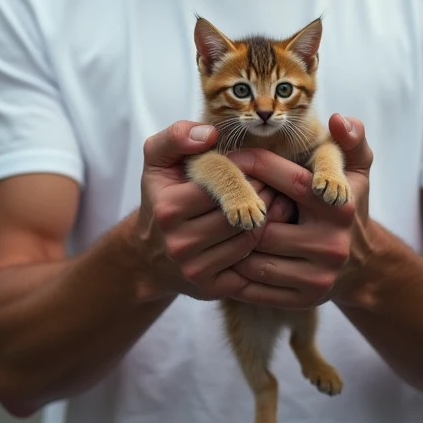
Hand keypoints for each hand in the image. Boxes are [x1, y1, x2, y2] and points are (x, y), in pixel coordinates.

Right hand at [133, 121, 294, 301]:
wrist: (148, 254)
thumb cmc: (161, 196)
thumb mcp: (157, 159)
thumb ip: (177, 136)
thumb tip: (210, 134)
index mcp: (169, 207)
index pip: (224, 185)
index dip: (246, 172)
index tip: (254, 165)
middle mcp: (179, 242)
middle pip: (241, 215)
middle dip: (262, 196)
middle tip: (273, 184)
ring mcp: (194, 269)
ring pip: (249, 240)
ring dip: (268, 221)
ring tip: (274, 204)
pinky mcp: (210, 288)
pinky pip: (250, 267)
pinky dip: (262, 249)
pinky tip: (265, 233)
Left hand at [227, 115, 372, 308]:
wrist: (361, 266)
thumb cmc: (347, 204)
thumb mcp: (356, 169)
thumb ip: (351, 140)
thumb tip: (339, 119)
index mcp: (338, 205)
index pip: (284, 179)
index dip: (252, 165)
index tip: (228, 158)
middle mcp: (331, 243)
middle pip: (263, 222)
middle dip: (237, 205)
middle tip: (214, 192)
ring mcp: (317, 276)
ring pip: (253, 256)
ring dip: (230, 239)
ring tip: (216, 220)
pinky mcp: (303, 301)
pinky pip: (254, 286)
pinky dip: (236, 269)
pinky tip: (226, 252)